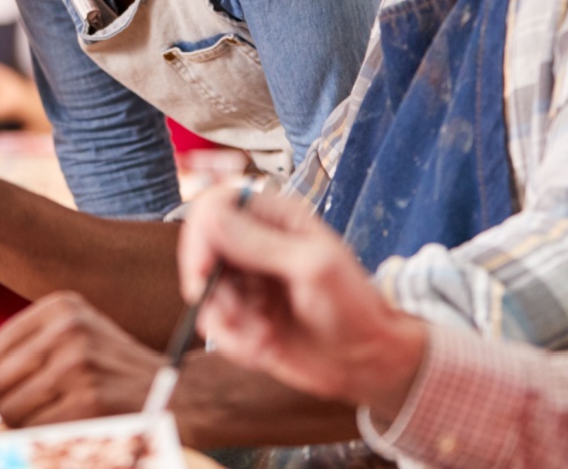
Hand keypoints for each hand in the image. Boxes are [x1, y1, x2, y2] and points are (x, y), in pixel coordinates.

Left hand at [0, 291, 163, 426]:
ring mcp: (79, 365)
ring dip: (26, 425)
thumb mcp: (70, 346)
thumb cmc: (115, 372)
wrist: (180, 394)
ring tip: (60, 415)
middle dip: (9, 406)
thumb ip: (14, 360)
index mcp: (62, 307)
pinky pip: (35, 430)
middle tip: (45, 408)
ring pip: (11, 410)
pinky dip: (43, 438)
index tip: (17, 390)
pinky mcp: (89, 402)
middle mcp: (68, 329)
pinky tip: (70, 427)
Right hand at [178, 187, 428, 419]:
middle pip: (200, 250)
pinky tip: (264, 348)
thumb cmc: (353, 307)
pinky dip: (233, 342)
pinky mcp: (242, 315)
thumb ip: (259, 243)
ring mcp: (246, 281)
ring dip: (226, 321)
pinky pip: (214, 325)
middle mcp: (254, 245)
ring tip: (261, 337)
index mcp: (274, 218)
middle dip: (210, 287)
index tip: (203, 269)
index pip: (216, 206)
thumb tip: (211, 216)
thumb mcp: (312, 268)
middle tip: (232, 315)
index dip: (201, 234)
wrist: (367, 361)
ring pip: (203, 291)